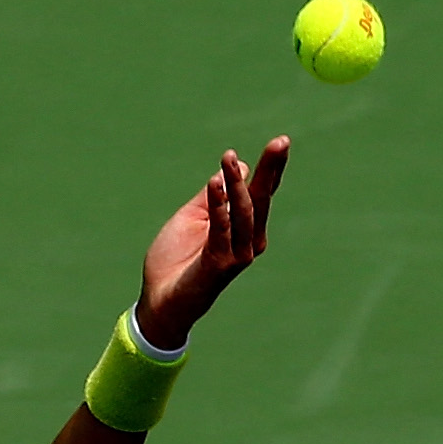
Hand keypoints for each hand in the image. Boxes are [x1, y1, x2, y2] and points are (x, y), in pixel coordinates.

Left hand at [136, 137, 290, 349]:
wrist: (160, 301)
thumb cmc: (177, 260)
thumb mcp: (193, 216)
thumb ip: (214, 195)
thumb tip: (239, 166)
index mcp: (243, 229)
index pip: (260, 193)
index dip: (271, 168)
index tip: (282, 142)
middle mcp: (248, 241)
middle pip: (261, 200)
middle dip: (271, 170)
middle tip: (281, 141)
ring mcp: (237, 254)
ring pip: (244, 212)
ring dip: (237, 184)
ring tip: (229, 158)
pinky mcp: (221, 264)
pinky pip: (222, 230)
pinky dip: (219, 206)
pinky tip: (215, 183)